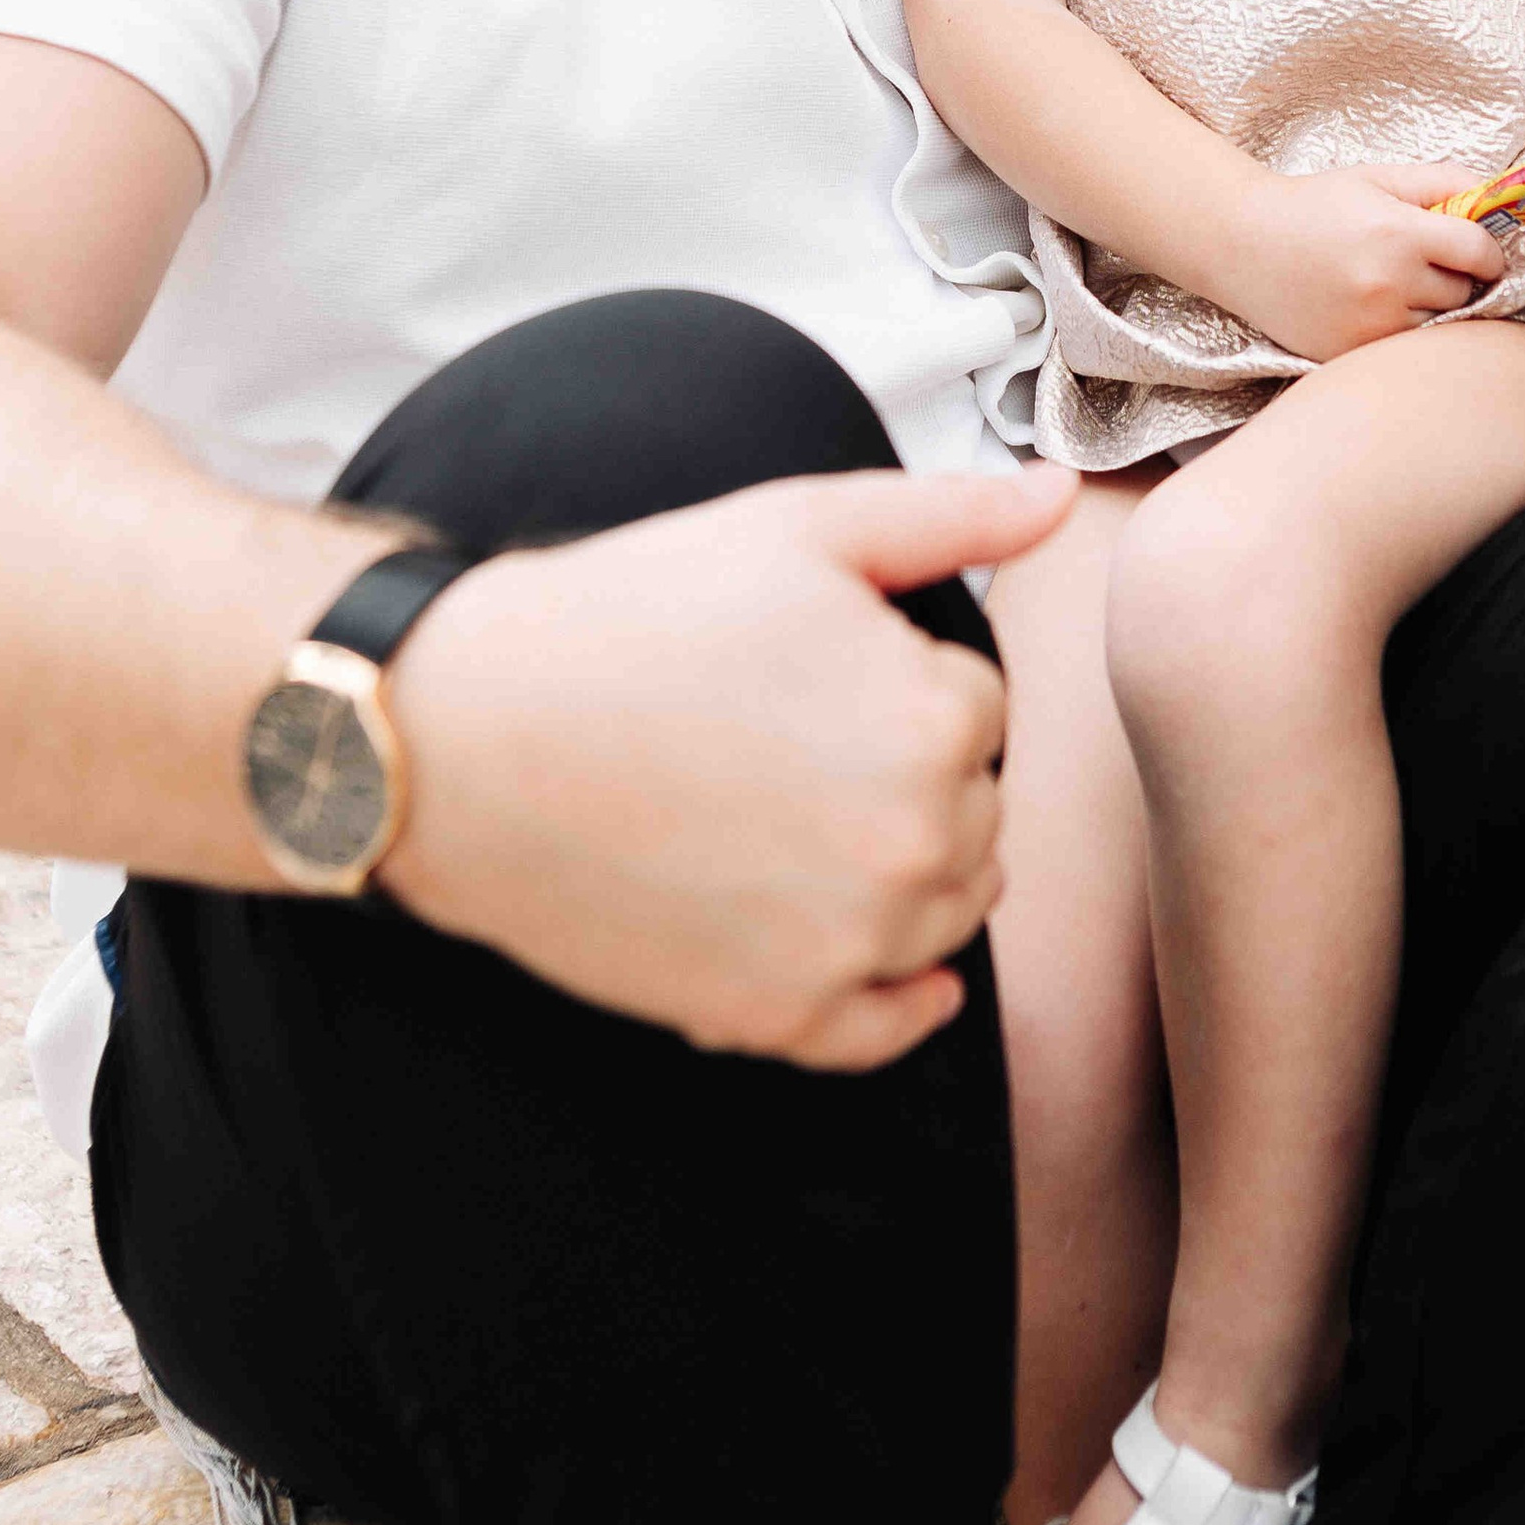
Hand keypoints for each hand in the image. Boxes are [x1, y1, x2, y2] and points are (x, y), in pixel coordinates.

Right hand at [381, 458, 1076, 1068]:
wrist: (463, 733)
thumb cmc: (625, 617)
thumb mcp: (797, 528)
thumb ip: (950, 516)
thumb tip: (1061, 495)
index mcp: (934, 721)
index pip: (981, 708)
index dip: (904, 679)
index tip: (816, 670)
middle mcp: (913, 845)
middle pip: (974, 810)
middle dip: (914, 772)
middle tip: (797, 739)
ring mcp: (847, 944)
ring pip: (946, 911)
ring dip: (907, 870)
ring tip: (798, 817)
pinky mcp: (774, 1017)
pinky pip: (886, 1029)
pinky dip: (900, 1001)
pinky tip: (889, 967)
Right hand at [1231, 162, 1505, 363]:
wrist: (1242, 243)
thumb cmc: (1314, 206)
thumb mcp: (1379, 178)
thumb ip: (1443, 181)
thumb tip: (1496, 195)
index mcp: (1398, 234)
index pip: (1481, 253)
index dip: (1488, 251)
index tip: (1478, 251)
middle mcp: (1387, 285)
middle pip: (1464, 294)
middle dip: (1455, 278)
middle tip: (1425, 263)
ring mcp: (1368, 326)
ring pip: (1437, 327)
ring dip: (1429, 308)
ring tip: (1394, 285)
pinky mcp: (1349, 353)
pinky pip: (1403, 348)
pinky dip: (1399, 331)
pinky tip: (1372, 307)